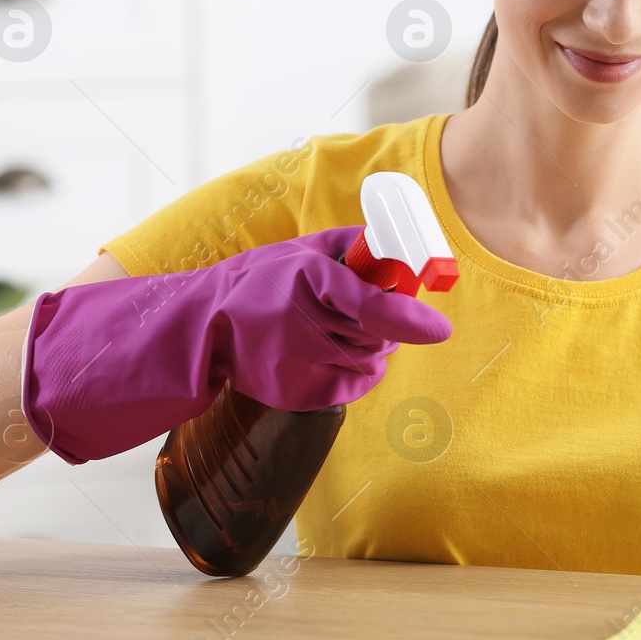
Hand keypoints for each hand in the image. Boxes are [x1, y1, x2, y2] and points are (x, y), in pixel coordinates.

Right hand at [21, 226, 451, 463]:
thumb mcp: (302, 250)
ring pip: (371, 362)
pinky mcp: (297, 394)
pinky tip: (332, 355)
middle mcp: (304, 325)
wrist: (202, 329)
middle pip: (378, 336)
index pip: (370, 306)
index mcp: (308, 280)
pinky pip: (354, 387)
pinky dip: (357, 372)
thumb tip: (402, 248)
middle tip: (370, 311)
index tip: (439, 328)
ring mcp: (298, 364)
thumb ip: (354, 245)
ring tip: (340, 330)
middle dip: (388, 325)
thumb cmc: (261, 281)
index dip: (408, 318)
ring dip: (372, 347)